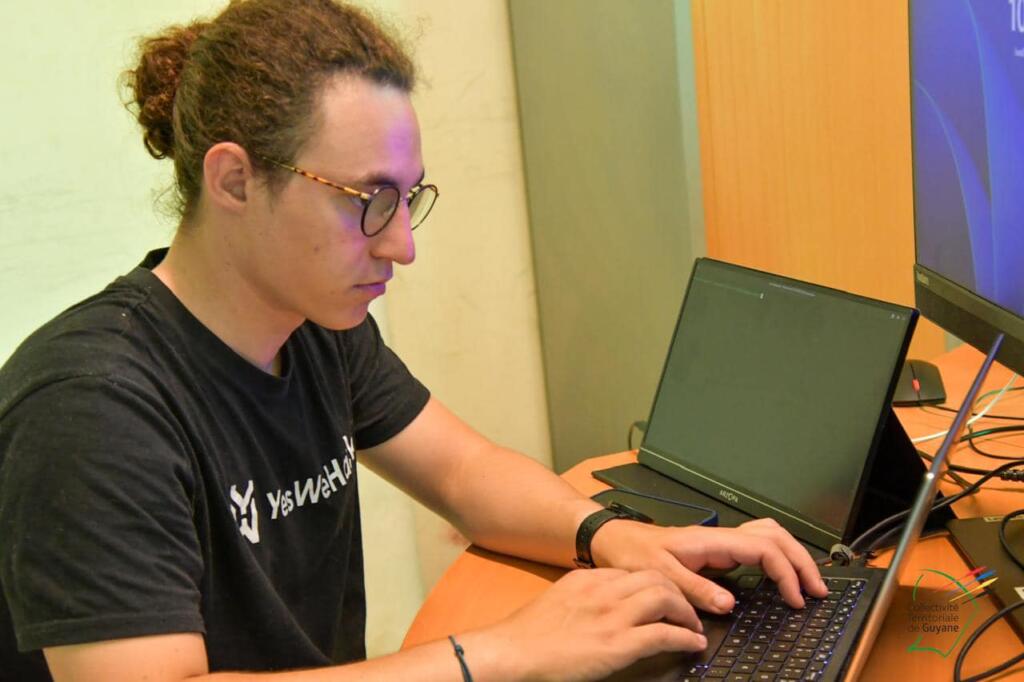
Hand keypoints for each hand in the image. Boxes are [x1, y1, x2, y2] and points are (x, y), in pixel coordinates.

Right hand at [471, 568, 707, 681]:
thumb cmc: (527, 634)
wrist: (513, 652)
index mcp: (588, 579)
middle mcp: (604, 591)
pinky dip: (685, 638)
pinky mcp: (618, 644)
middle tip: (685, 610)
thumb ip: (583, 598)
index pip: (633, 572)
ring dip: (686, 612)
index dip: (655, 583)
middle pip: (656, 577)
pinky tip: (693, 644)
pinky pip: (664, 634)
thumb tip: (601, 608)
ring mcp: (612, 616)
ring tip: (692, 626)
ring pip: (665, 598)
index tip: (663, 596)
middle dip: (677, 592)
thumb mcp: (558, 601)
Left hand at [590, 517, 829, 613]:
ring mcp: (719, 541)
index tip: (795, 598)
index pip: (764, 548)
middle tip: (817, 590)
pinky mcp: (716, 549)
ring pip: (768, 535)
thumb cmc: (631, 552)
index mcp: (711, 541)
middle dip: (801, 560)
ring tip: (806, 582)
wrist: (613, 539)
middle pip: (776, 536)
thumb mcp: (659, 574)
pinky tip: (778, 575)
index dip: (786, 572)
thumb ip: (694, 590)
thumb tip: (729, 604)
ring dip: (791, 555)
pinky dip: (775, 556)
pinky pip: (756, 545)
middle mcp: (720, 537)